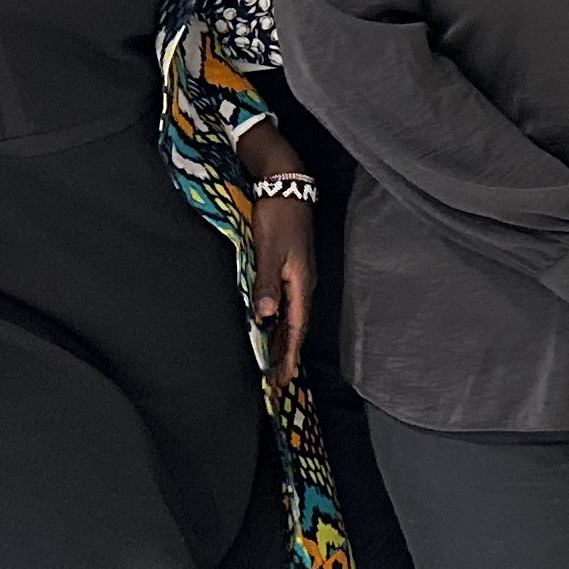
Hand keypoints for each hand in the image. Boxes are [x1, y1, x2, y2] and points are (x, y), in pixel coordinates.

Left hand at [249, 198, 314, 383]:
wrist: (287, 187)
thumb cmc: (278, 217)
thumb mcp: (269, 250)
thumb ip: (267, 284)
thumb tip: (265, 316)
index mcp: (301, 284)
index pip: (296, 329)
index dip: (289, 355)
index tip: (283, 378)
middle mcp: (303, 285)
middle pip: (297, 328)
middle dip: (287, 355)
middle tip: (278, 381)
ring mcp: (299, 278)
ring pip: (292, 318)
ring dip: (283, 341)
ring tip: (274, 364)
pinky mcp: (292, 270)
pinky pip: (288, 305)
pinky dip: (281, 323)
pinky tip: (272, 329)